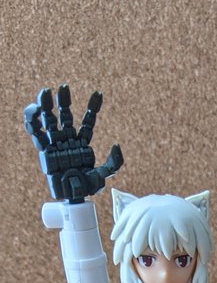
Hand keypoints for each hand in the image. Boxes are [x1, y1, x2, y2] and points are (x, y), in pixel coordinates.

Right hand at [24, 85, 122, 202]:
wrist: (73, 196)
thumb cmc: (87, 187)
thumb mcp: (104, 175)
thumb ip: (114, 162)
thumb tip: (116, 144)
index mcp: (82, 143)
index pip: (88, 121)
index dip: (93, 107)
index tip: (99, 94)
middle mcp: (68, 140)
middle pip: (65, 116)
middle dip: (64, 101)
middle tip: (64, 87)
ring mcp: (56, 144)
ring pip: (50, 120)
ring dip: (46, 105)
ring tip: (45, 92)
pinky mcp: (45, 151)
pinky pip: (37, 133)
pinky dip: (34, 121)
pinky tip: (35, 111)